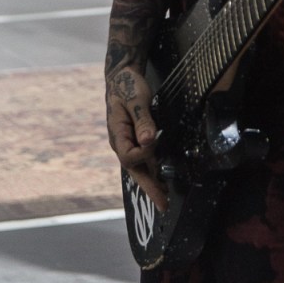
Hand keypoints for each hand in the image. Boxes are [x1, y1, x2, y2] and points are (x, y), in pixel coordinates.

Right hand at [105, 64, 167, 210]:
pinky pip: (144, 160)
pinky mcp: (137, 140)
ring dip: (152, 183)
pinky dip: (153, 171)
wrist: (121, 77)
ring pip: (140, 168)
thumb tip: (148, 141)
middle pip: (134, 171)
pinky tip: (163, 178)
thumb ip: (142, 120)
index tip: (154, 141)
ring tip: (166, 198)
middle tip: (163, 205)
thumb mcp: (135, 99)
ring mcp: (129, 143)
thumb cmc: (127, 86)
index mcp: (117, 135)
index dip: (143, 154)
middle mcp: (122, 143)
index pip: (129, 156)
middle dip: (148, 188)